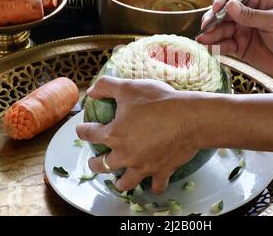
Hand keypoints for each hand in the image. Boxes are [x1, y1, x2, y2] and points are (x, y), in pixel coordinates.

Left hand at [76, 76, 199, 193]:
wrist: (189, 118)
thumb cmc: (158, 101)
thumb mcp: (128, 87)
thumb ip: (106, 87)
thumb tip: (91, 92)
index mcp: (113, 134)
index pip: (90, 134)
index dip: (83, 130)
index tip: (83, 129)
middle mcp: (125, 155)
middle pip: (103, 165)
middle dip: (95, 163)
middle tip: (95, 161)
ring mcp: (143, 166)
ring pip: (126, 182)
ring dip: (119, 182)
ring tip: (117, 181)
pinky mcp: (161, 171)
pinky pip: (156, 186)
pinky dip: (153, 187)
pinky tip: (151, 185)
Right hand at [197, 0, 272, 77]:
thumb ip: (252, 15)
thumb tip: (230, 6)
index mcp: (257, 0)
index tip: (216, 8)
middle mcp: (246, 13)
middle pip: (223, 12)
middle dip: (212, 19)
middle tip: (206, 26)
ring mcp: (242, 30)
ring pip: (221, 29)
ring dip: (210, 33)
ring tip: (203, 39)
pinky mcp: (239, 47)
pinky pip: (224, 45)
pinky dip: (215, 46)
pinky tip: (209, 48)